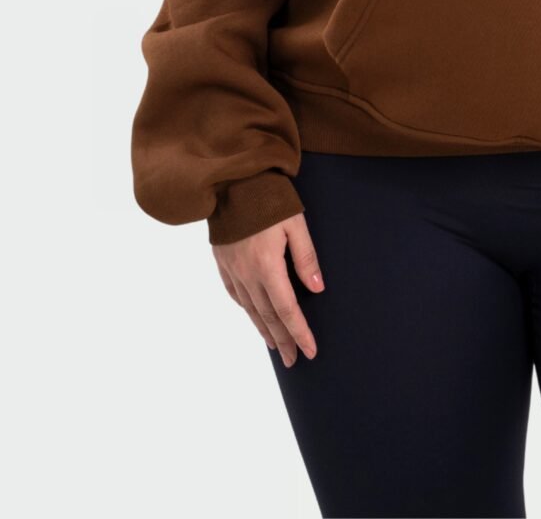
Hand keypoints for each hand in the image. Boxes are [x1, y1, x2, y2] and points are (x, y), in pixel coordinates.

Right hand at [212, 211, 325, 367]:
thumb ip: (306, 257)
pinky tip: (254, 316)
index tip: (310, 351)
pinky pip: (236, 294)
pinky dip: (247, 310)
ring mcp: (232, 269)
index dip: (299, 332)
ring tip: (277, 347)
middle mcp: (247, 273)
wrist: (232, 180)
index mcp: (267, 266)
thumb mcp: (295, 224)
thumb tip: (317, 288)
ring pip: (250, 309)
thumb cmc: (269, 199)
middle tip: (295, 360)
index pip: (287, 309)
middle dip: (283, 340)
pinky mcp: (223, 262)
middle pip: (268, 316)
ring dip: (264, 330)